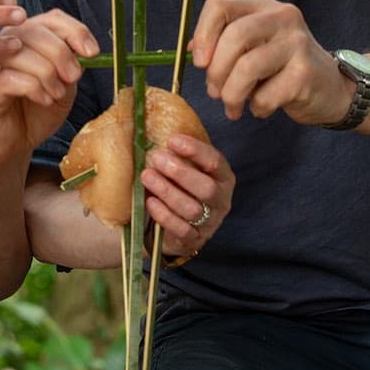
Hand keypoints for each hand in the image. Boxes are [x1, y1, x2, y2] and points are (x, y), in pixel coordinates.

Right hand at [0, 10, 98, 168]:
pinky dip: (35, 88)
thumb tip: (85, 50)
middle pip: (35, 30)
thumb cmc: (34, 114)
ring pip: (22, 52)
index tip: (92, 53)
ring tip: (55, 94)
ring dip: (49, 74)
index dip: (75, 31)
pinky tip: (43, 100)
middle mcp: (5, 45)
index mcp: (27, 38)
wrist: (10, 147)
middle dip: (62, 54)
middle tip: (73, 78)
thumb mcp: (64, 86)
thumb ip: (71, 65)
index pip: (51, 18)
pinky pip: (11, 77)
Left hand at [142, 134, 233, 259]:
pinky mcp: (195, 239)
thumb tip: (157, 129)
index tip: (172, 140)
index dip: (195, 150)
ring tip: (147, 176)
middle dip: (180, 172)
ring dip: (167, 191)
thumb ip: (181, 155)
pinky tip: (150, 202)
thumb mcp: (189, 171)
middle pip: (206, 187)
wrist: (180, 228)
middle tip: (156, 158)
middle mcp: (221, 200)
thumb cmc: (184, 190)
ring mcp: (210, 222)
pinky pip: (181, 229)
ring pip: (192, 208)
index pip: (215, 162)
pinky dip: (164, 214)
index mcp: (223, 178)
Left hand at [191, 0, 350, 123]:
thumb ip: (223, 43)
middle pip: (234, 36)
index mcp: (261, 6)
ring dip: (232, 95)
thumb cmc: (282, 68)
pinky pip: (265, 95)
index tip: (199, 62)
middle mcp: (282, 17)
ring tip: (233, 106)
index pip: (219, 6)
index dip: (202, 34)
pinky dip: (256, 107)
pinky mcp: (306, 73)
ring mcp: (297, 43)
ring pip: (247, 67)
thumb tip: (190, 50)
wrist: (332, 88)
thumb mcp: (254, 47)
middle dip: (216, 71)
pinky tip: (261, 108)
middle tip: (214, 92)